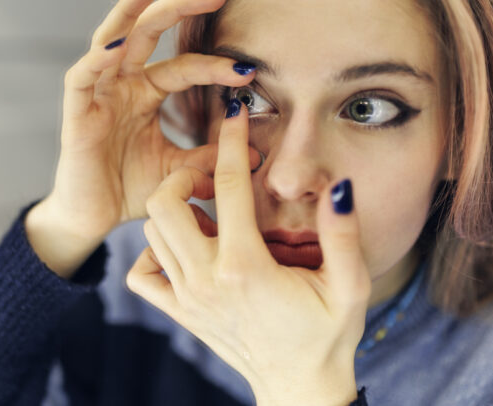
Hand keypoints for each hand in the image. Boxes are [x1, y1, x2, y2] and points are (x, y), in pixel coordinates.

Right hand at [42, 0, 259, 242]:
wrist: (94, 219)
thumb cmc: (130, 190)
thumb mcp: (178, 171)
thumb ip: (208, 157)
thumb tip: (254, 152)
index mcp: (146, 93)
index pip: (184, 67)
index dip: (215, 65)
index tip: (248, 70)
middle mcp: (122, 84)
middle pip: (148, 32)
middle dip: (179, 8)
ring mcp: (98, 94)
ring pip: (110, 39)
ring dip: (131, 10)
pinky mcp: (76, 112)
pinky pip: (82, 77)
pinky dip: (96, 58)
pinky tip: (117, 43)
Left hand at [126, 101, 371, 405]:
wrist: (298, 387)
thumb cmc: (327, 336)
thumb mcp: (351, 286)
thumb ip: (342, 234)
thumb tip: (336, 186)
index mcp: (246, 266)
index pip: (228, 186)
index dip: (232, 142)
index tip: (235, 114)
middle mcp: (205, 279)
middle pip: (164, 203)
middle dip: (185, 176)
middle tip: (213, 181)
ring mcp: (186, 298)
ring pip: (152, 232)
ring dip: (173, 211)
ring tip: (207, 213)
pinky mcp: (178, 313)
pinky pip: (141, 274)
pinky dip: (153, 253)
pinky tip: (183, 249)